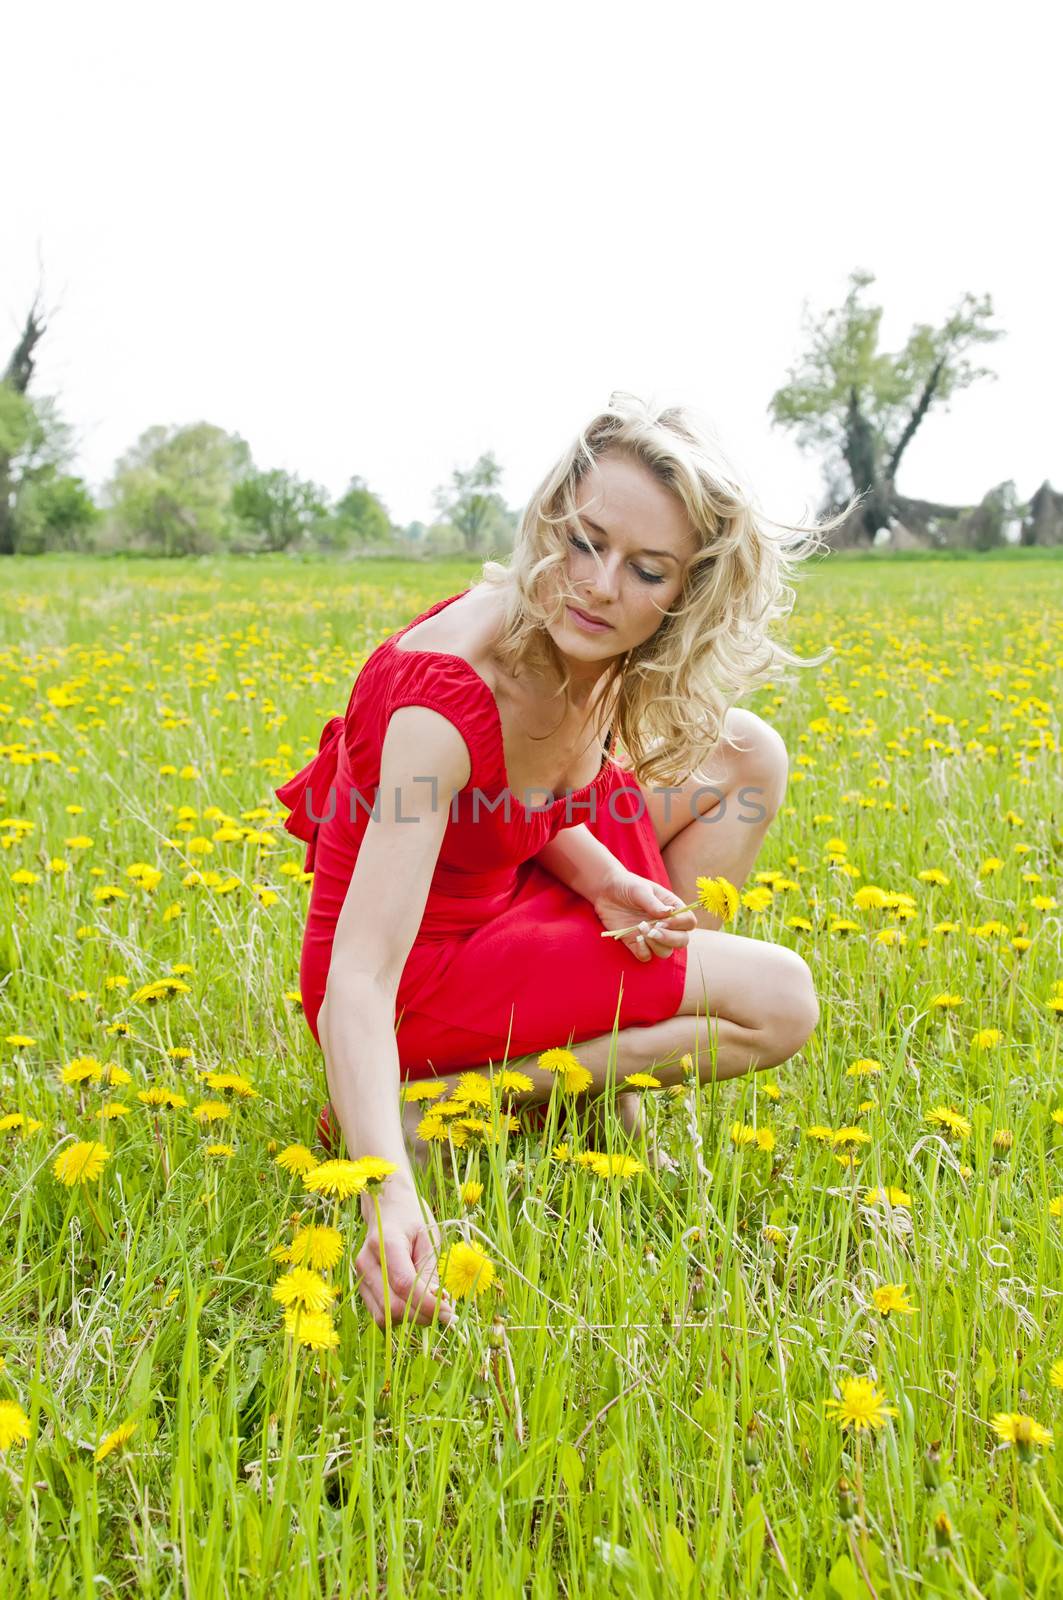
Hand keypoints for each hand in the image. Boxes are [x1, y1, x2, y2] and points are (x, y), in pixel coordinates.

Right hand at [354, 1189, 453, 1330]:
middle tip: (444, 1313)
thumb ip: (430, 1271)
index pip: (405, 1284)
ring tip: (430, 1307)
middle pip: (393, 1305)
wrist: (387, 1208)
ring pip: (384, 1315)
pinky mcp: (362, 1287)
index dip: (428, 1304)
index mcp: (385, 1242)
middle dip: (422, 1316)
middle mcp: (367, 1262)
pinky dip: (400, 1316)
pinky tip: (416, 1305)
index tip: (449, 1312)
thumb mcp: (428, 1238)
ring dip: (411, 1318)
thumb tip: (439, 1303)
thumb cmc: (412, 1219)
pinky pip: (380, 1313)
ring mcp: (360, 1276)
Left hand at [591, 869, 696, 963]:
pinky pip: (646, 956)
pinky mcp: (636, 944)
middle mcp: (666, 925)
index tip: (663, 920)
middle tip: (653, 930)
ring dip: (656, 945)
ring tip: (641, 929)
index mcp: (672, 908)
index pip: (689, 922)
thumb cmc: (627, 885)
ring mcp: (652, 936)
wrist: (605, 891)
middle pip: (682, 940)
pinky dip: (644, 951)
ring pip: (666, 952)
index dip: (680, 924)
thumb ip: (654, 903)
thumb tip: (670, 913)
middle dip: (670, 938)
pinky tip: (636, 938)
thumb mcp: (640, 890)